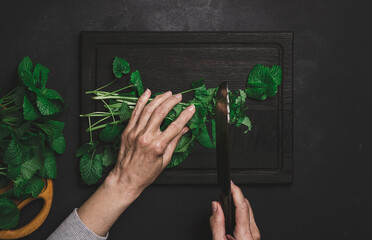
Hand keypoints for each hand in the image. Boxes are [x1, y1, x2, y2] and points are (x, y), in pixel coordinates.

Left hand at [77, 89, 194, 235]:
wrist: (125, 179)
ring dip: (159, 99)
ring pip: (148, 109)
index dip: (185, 115)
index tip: (192, 108)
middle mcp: (146, 137)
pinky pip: (135, 112)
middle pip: (161, 113)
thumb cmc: (145, 173)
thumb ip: (174, 142)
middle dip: (172, 102)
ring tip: (168, 94)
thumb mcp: (165, 160)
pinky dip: (141, 100)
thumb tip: (185, 129)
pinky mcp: (127, 131)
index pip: (175, 126)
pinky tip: (148, 93)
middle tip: (179, 97)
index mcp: (157, 146)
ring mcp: (135, 132)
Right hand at [210, 181, 259, 239]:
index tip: (230, 183)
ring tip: (224, 205)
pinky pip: (248, 218)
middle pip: (245, 206)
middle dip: (235, 197)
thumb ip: (217, 224)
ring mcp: (254, 233)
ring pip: (247, 211)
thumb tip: (216, 206)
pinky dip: (239, 213)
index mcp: (245, 234)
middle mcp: (253, 232)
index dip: (236, 191)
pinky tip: (230, 215)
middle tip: (222, 195)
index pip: (242, 206)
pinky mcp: (253, 234)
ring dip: (236, 205)